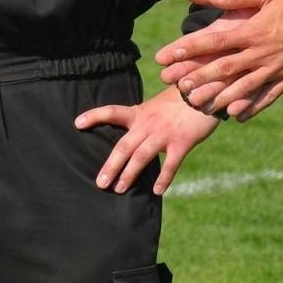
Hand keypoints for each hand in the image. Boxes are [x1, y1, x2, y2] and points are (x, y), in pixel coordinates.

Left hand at [76, 89, 219, 194]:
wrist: (206, 91)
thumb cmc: (181, 99)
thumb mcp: (157, 105)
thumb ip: (145, 118)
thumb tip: (134, 133)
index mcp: (140, 113)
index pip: (111, 112)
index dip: (94, 116)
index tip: (77, 123)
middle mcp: (148, 124)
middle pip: (123, 146)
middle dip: (110, 166)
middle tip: (100, 183)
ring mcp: (164, 134)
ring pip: (141, 157)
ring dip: (129, 174)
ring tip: (119, 189)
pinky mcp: (182, 142)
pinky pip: (170, 164)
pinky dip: (164, 178)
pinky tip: (158, 191)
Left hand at [158, 0, 282, 119]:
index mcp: (252, 31)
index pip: (214, 42)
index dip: (188, 49)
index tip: (166, 56)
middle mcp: (260, 53)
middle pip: (224, 69)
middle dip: (197, 78)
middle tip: (175, 86)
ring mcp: (274, 69)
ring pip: (242, 87)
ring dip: (219, 97)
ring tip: (198, 104)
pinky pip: (267, 97)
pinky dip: (251, 107)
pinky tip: (235, 116)